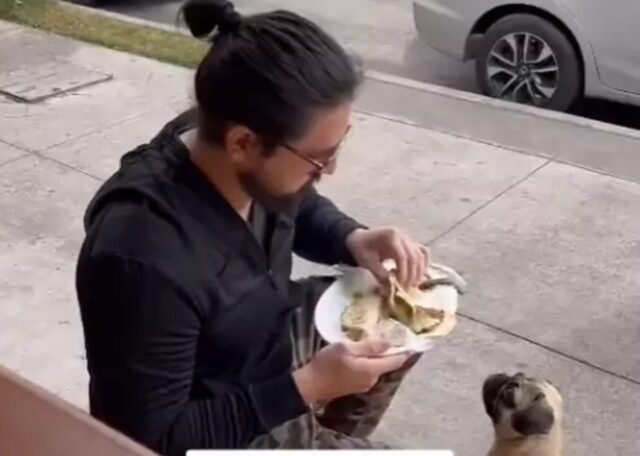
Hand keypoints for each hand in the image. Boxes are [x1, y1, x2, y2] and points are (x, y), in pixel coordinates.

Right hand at [292, 339, 409, 404]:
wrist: (310, 385)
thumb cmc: (327, 364)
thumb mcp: (347, 349)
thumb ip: (369, 346)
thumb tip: (390, 342)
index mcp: (372, 370)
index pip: (397, 360)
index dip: (405, 349)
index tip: (410, 336)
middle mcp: (373, 379)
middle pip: (387, 363)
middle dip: (388, 349)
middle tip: (386, 331)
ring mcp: (364, 384)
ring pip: (377, 366)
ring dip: (376, 355)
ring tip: (370, 339)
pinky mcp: (356, 385)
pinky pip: (368, 370)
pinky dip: (368, 361)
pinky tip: (359, 352)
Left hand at [345, 228, 429, 287]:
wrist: (360, 239)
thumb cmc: (362, 249)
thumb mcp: (367, 262)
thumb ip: (380, 274)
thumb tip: (392, 288)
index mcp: (391, 236)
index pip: (402, 256)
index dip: (403, 273)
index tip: (400, 286)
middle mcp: (403, 236)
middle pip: (414, 257)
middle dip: (412, 275)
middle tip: (407, 289)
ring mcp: (409, 239)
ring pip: (421, 256)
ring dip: (419, 272)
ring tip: (412, 285)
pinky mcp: (411, 244)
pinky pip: (423, 253)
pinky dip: (424, 265)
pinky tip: (420, 276)